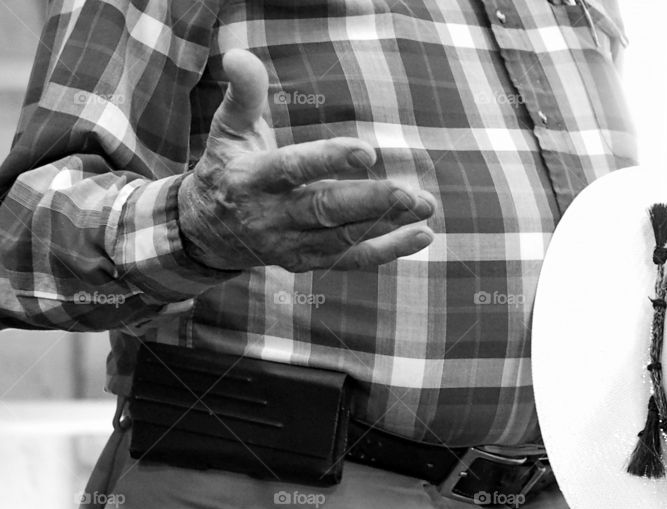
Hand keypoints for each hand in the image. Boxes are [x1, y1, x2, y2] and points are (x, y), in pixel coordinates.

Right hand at [178, 49, 435, 271]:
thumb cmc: (227, 168)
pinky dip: (387, 250)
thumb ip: (243, 94)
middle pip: (325, 210)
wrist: (206, 232)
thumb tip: (238, 54)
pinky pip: (351, 259)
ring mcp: (290, 244)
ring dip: (387, 225)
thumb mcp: (227, 129)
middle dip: (369, 202)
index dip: (329, 161)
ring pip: (343, 238)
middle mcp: (272, 216)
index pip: (293, 169)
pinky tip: (420, 235)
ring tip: (424, 207)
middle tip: (410, 194)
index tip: (367, 152)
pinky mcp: (307, 262)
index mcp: (253, 178)